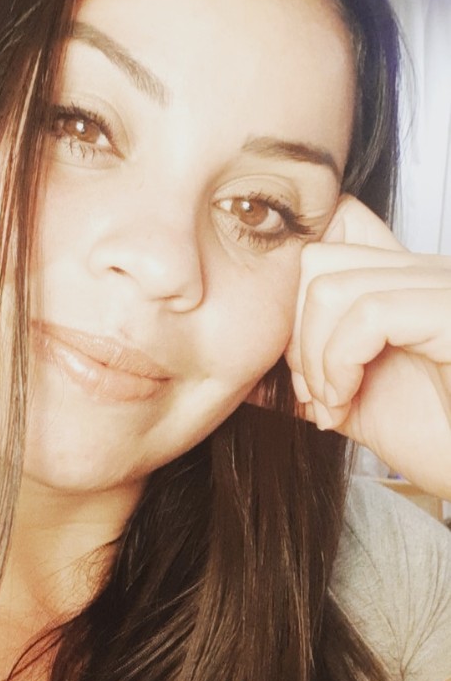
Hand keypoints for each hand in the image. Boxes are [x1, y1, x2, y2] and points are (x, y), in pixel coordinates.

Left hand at [286, 195, 450, 498]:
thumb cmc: (441, 444)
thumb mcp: (355, 406)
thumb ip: (309, 379)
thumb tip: (248, 377)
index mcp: (407, 285)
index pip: (331, 236)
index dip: (294, 296)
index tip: (301, 367)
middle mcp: (430, 273)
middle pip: (316, 257)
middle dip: (296, 331)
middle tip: (315, 392)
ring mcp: (445, 286)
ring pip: (330, 284)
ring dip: (315, 356)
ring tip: (333, 404)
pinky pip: (369, 312)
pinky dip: (339, 363)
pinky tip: (349, 401)